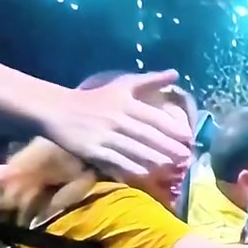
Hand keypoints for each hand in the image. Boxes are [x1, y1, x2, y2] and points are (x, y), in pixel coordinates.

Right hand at [41, 70, 194, 178]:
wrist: (58, 110)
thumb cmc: (96, 98)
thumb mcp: (122, 85)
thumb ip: (150, 80)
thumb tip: (175, 73)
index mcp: (125, 102)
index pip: (153, 117)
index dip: (172, 127)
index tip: (189, 137)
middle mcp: (116, 118)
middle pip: (146, 135)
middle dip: (167, 146)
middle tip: (185, 157)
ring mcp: (103, 135)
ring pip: (132, 149)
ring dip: (153, 159)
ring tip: (171, 167)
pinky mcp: (91, 150)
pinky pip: (114, 161)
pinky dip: (130, 168)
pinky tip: (145, 174)